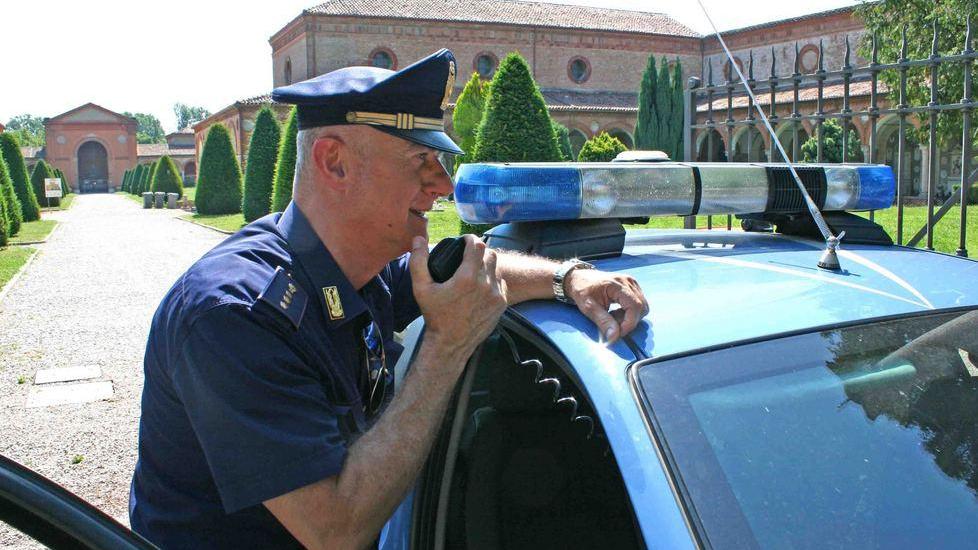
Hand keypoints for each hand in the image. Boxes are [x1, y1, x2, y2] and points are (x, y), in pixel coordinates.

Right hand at [409, 234, 507, 363]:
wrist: (451, 344)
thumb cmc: (435, 316)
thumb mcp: (421, 288)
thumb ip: (418, 262)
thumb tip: (418, 239)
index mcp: (467, 277)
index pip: (477, 245)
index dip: (471, 239)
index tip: (464, 241)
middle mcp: (485, 284)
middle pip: (490, 254)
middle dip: (479, 251)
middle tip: (468, 255)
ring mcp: (496, 295)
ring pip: (497, 268)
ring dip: (487, 265)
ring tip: (475, 269)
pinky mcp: (501, 304)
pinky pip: (501, 283)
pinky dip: (493, 280)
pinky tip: (482, 284)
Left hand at [564, 269, 647, 343]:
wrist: (579, 278)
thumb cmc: (582, 290)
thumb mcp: (588, 307)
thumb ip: (603, 321)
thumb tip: (614, 337)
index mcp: (617, 284)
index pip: (635, 306)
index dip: (629, 324)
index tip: (618, 334)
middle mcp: (628, 281)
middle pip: (641, 307)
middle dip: (629, 321)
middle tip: (612, 324)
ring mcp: (631, 283)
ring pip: (642, 307)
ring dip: (629, 318)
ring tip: (613, 317)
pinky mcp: (632, 287)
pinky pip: (638, 304)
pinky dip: (630, 313)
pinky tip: (616, 312)